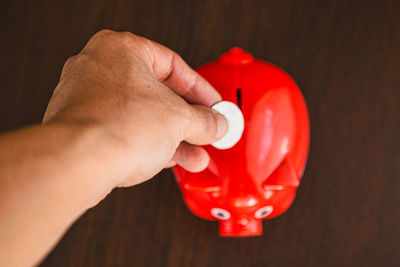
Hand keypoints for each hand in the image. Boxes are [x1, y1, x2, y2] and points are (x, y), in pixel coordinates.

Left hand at [43, 30, 227, 186]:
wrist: (78, 162)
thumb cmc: (115, 126)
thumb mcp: (179, 119)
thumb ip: (204, 120)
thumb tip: (215, 124)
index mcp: (122, 49)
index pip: (174, 66)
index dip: (201, 90)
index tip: (214, 106)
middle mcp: (100, 68)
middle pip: (158, 94)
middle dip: (187, 119)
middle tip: (205, 130)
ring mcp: (88, 99)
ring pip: (142, 116)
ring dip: (173, 137)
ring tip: (195, 153)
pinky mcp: (84, 127)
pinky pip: (126, 131)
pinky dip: (149, 144)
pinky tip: (170, 158)